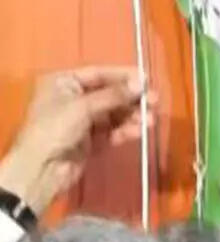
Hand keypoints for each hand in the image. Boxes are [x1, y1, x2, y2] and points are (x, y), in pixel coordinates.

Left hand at [0, 68, 148, 214]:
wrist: (42, 167)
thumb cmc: (55, 128)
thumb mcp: (83, 107)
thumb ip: (113, 95)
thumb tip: (142, 84)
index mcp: (63, 82)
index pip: (98, 74)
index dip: (123, 76)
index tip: (147, 80)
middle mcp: (73, 98)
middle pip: (108, 94)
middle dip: (131, 98)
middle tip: (155, 101)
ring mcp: (82, 120)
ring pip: (113, 114)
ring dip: (133, 116)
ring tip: (151, 119)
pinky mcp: (91, 140)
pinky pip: (112, 131)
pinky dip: (126, 130)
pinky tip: (140, 131)